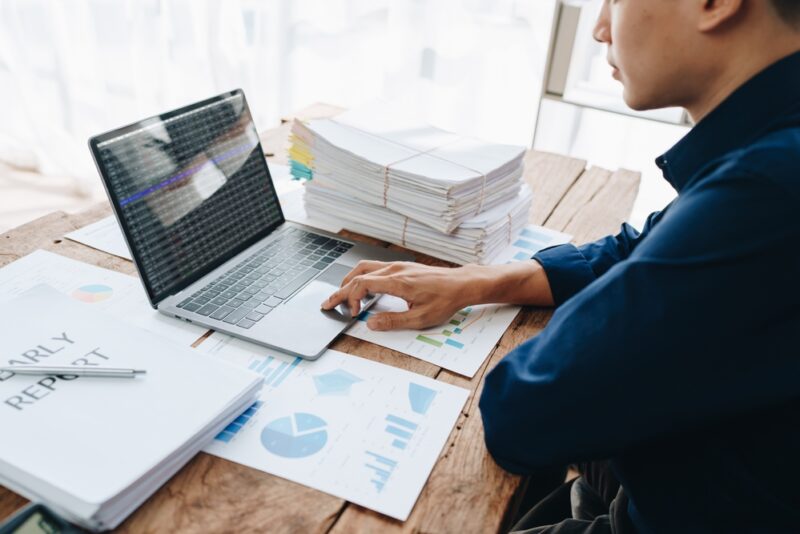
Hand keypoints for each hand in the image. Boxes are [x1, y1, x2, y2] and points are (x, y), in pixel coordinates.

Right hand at [320, 261, 477, 330]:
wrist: (461, 284)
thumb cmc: (445, 300)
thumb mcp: (420, 318)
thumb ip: (393, 321)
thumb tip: (371, 323)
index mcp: (397, 281)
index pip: (362, 284)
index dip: (350, 299)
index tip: (351, 313)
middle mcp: (394, 270)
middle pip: (358, 274)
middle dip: (340, 289)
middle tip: (328, 303)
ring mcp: (398, 266)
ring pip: (364, 268)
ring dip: (350, 281)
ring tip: (342, 296)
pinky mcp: (402, 267)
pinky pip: (374, 268)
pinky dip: (362, 277)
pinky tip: (363, 289)